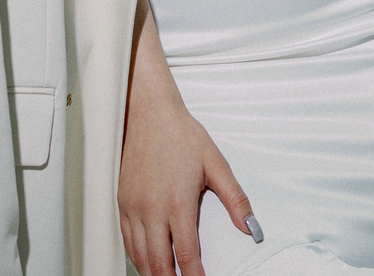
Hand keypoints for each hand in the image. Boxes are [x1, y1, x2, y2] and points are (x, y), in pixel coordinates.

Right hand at [119, 84, 254, 275]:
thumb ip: (235, 200)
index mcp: (177, 203)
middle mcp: (152, 209)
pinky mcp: (122, 202)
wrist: (148, 113)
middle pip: (159, 263)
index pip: (186, 254)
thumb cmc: (181, 135)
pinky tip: (147, 262)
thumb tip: (251, 227)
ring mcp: (133, 207)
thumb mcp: (216, 164)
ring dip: (153, 274)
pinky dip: (137, 258)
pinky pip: (126, 240)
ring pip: (140, 256)